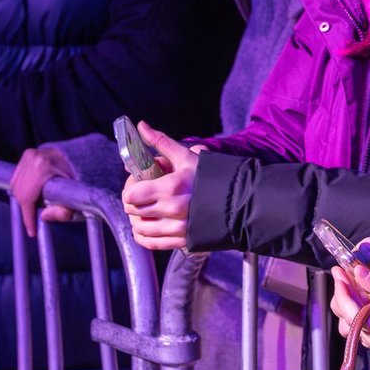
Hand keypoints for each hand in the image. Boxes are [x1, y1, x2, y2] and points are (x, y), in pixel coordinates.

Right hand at [10, 146, 78, 235]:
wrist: (82, 157)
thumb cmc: (82, 178)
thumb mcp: (78, 198)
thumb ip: (64, 211)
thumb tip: (44, 217)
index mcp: (42, 166)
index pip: (27, 198)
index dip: (29, 218)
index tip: (32, 232)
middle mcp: (33, 158)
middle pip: (21, 194)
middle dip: (28, 208)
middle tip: (38, 216)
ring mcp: (29, 155)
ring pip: (17, 187)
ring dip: (25, 198)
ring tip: (40, 202)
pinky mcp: (26, 155)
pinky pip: (17, 179)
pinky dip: (24, 189)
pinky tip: (36, 192)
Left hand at [121, 123, 202, 249]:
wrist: (240, 201)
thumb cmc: (213, 176)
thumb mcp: (187, 157)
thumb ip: (161, 142)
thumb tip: (141, 125)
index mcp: (171, 186)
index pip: (130, 194)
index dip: (130, 186)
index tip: (138, 181)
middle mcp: (172, 209)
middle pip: (132, 210)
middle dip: (134, 201)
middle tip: (144, 193)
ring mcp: (177, 228)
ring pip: (139, 228)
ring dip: (138, 218)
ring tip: (147, 209)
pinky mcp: (181, 241)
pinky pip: (150, 243)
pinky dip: (143, 235)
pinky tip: (149, 225)